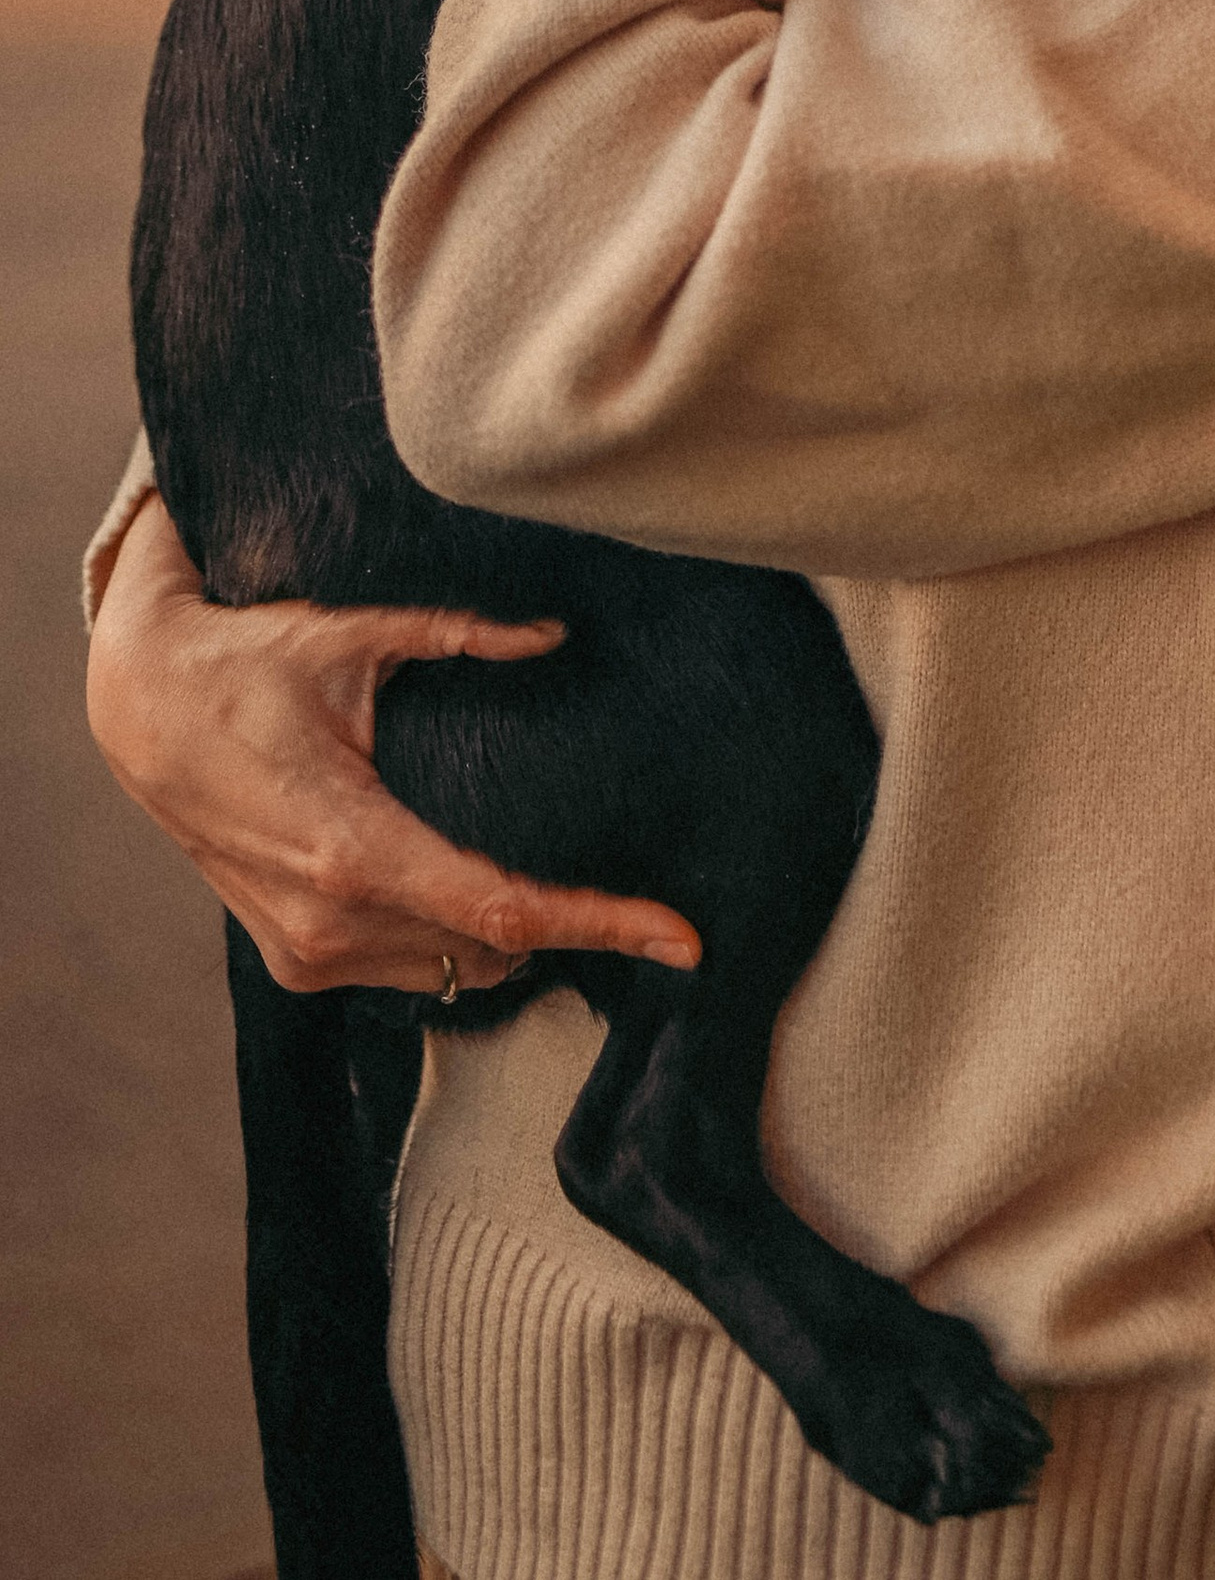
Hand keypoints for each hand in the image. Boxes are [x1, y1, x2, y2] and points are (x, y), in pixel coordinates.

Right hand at [87, 492, 699, 998]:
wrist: (141, 714)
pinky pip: (407, 972)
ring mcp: (308, 952)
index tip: (680, 938)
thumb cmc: (248, 665)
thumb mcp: (351, 636)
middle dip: (577, 932)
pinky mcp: (293, 961)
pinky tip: (479, 894)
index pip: (508, 914)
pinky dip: (454, 941)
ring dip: (512, 940)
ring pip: (455, 973)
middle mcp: (333, 921)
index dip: (603, 926)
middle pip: (496, 954)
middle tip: (648, 903)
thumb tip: (553, 634)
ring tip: (571, 888)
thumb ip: (459, 634)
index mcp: (357, 848)